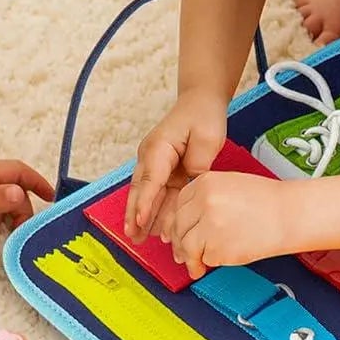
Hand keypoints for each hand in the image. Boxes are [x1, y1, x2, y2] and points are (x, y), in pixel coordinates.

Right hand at [126, 90, 227, 240]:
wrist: (200, 101)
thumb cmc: (203, 116)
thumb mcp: (207, 138)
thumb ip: (198, 163)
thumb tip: (192, 185)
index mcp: (159, 148)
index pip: (150, 180)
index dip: (145, 202)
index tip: (140, 221)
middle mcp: (150, 157)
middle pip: (141, 190)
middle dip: (135, 215)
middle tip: (132, 238)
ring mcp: (154, 163)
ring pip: (146, 195)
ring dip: (142, 216)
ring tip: (138, 238)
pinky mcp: (162, 170)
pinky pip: (157, 193)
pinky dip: (154, 209)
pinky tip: (153, 226)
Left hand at [164, 172, 290, 279]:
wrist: (291, 215)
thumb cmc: (270, 202)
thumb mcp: (232, 185)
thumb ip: (208, 198)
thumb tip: (189, 220)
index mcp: (206, 182)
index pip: (179, 204)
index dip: (179, 220)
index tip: (180, 230)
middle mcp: (204, 202)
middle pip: (179, 225)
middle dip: (179, 241)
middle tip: (183, 251)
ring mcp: (209, 225)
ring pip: (186, 244)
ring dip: (189, 257)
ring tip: (195, 263)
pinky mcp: (217, 248)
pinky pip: (203, 258)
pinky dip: (205, 263)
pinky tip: (211, 263)